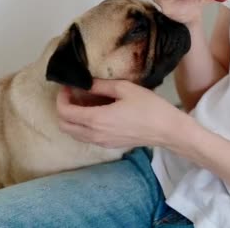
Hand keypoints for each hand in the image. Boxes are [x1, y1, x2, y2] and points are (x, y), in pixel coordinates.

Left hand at [55, 79, 198, 149]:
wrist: (167, 130)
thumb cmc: (149, 107)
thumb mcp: (124, 89)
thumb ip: (100, 85)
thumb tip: (85, 83)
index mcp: (96, 119)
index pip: (64, 112)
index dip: (61, 98)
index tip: (68, 86)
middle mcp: (94, 134)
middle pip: (64, 125)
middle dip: (63, 108)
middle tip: (72, 94)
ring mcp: (101, 142)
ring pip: (73, 133)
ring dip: (72, 118)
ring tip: (83, 102)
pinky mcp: (108, 145)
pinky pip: (86, 137)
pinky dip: (82, 125)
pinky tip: (95, 112)